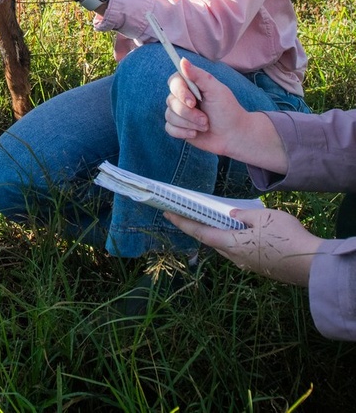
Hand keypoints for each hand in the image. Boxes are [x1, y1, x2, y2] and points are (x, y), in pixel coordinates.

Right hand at [165, 58, 287, 172]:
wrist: (234, 136)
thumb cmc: (227, 110)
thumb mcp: (216, 90)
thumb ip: (199, 76)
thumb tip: (183, 60)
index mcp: (190, 85)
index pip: (173, 82)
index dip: (180, 92)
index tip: (193, 101)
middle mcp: (182, 98)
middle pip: (171, 101)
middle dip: (189, 113)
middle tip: (205, 119)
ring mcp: (179, 113)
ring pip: (170, 116)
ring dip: (189, 123)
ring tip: (205, 125)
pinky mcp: (178, 128)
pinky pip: (170, 129)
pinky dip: (183, 132)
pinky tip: (196, 133)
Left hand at [165, 206, 322, 286]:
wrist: (312, 264)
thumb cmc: (286, 237)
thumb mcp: (262, 216)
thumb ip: (242, 215)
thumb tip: (231, 215)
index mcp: (232, 245)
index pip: (201, 232)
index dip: (183, 222)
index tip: (167, 213)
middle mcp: (236, 258)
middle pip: (211, 240)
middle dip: (198, 226)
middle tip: (187, 212)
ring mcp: (248, 264)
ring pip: (226, 246)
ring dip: (217, 233)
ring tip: (211, 218)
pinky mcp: (259, 266)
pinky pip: (239, 250)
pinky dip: (233, 239)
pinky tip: (238, 230)